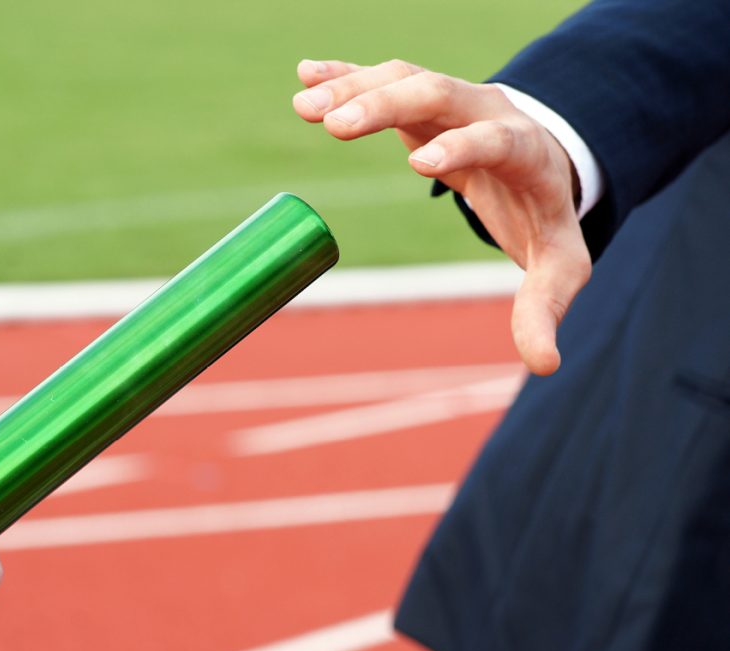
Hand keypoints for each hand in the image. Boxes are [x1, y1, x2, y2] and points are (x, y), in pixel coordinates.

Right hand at [293, 58, 591, 374]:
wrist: (543, 165)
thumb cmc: (544, 219)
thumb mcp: (556, 267)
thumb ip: (543, 309)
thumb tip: (544, 365)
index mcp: (525, 152)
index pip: (496, 139)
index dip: (462, 147)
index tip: (420, 165)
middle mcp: (488, 111)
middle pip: (439, 92)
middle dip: (386, 105)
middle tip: (335, 126)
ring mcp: (453, 99)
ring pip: (403, 78)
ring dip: (353, 88)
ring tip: (304, 108)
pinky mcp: (422, 97)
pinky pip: (382, 77)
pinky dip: (344, 75)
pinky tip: (305, 75)